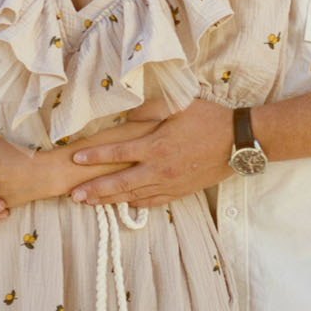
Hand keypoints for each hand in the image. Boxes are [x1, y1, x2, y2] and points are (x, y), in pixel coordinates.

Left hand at [71, 97, 234, 208]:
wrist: (238, 142)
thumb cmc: (209, 119)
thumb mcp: (179, 105)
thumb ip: (149, 109)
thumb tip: (127, 115)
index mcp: (156, 146)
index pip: (117, 153)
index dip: (94, 157)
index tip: (75, 159)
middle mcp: (159, 169)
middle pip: (119, 183)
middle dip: (94, 189)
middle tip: (73, 195)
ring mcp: (169, 183)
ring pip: (132, 196)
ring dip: (109, 200)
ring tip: (89, 203)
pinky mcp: (180, 192)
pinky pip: (152, 202)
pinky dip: (135, 204)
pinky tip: (124, 205)